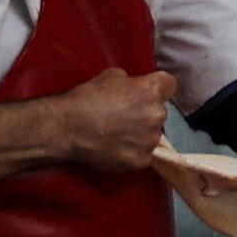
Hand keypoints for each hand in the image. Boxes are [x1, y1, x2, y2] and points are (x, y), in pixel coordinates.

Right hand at [0, 68, 173, 193]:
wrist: (66, 127)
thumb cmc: (85, 98)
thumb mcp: (109, 76)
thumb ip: (129, 82)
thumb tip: (134, 88)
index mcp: (151, 91)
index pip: (170, 84)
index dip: (159, 88)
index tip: (147, 92)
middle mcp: (157, 115)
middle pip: (159, 112)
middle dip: (146, 113)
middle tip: (123, 116)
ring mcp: (150, 140)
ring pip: (152, 135)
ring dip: (140, 134)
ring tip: (116, 134)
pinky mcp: (141, 160)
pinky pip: (142, 154)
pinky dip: (131, 152)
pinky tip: (114, 148)